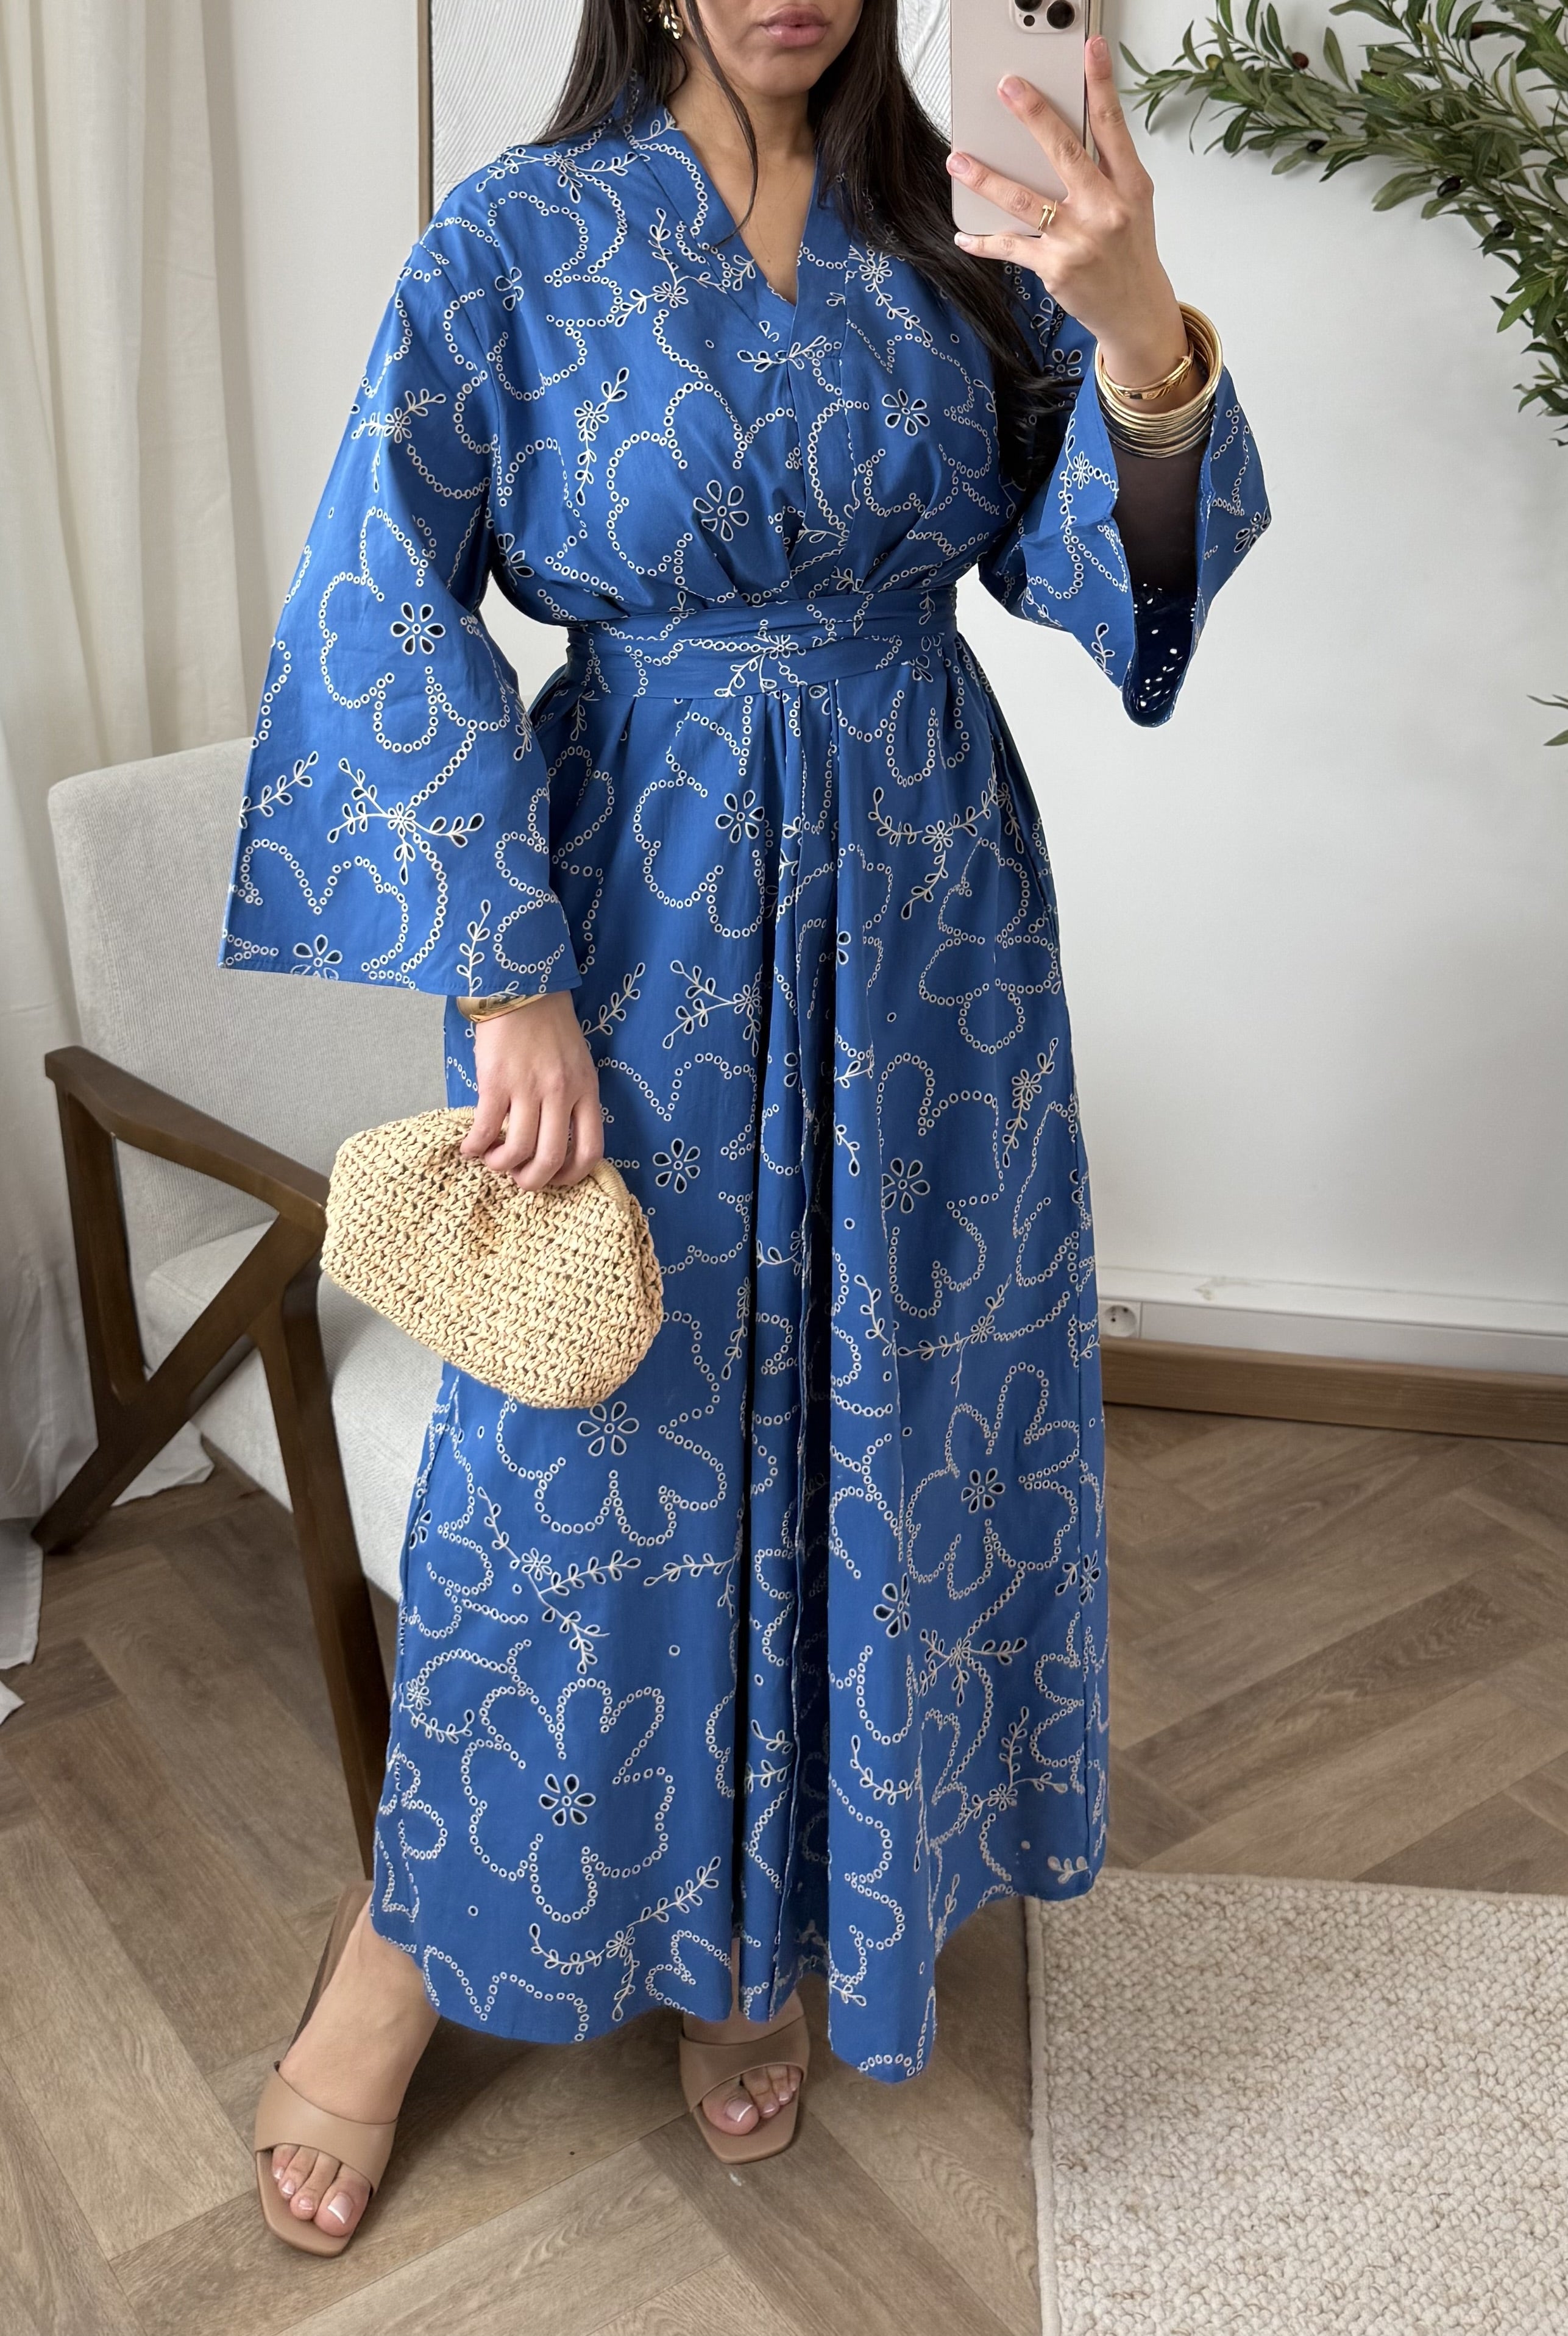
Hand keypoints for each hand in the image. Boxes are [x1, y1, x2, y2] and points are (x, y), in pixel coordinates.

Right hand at [458, 992, 603, 1190]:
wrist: (521, 986)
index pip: (591, 1150)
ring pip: (518, 1150)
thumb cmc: (549, 1025)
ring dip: (501, 1165)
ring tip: (492, 1161)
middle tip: (519, 1179)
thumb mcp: (578, 1062)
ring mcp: (528, 1088)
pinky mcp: (496, 1081)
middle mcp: (560, 1093)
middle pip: (552, 1158)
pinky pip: (485, 1129)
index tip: (556, 1179)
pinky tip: (470, 1148)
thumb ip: (573, 1098)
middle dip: (533, 1180)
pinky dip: (476, 1147)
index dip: (572, 1176)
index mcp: (586, 1090)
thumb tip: (555, 1137)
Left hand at [947, 37, 1187, 396]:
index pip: (1113, 126)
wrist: (1135, 311)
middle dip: (1033, 116)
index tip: (1091, 49)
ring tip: (959, 160)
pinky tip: (964, 235)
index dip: (1101, 85)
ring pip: (1024, 200)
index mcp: (1129, 186)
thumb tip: (1065, 133)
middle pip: (1064, 153)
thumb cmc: (1130, 252)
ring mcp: (1078, 239)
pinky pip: (1012, 248)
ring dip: (987, 178)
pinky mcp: (1055, 268)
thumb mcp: (1133, 204)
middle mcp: (1105, 209)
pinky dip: (985, 242)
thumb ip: (1107, 168)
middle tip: (1007, 88)